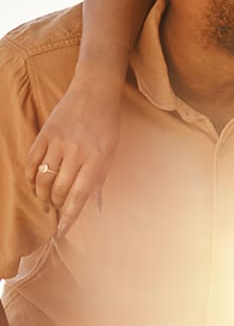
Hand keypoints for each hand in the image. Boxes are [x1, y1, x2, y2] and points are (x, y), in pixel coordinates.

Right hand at [26, 81, 121, 237]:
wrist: (94, 93)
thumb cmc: (107, 126)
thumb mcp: (111, 153)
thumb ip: (99, 180)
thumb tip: (95, 208)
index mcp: (97, 161)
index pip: (80, 197)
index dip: (69, 217)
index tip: (60, 232)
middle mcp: (77, 154)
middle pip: (59, 190)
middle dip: (55, 205)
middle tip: (54, 211)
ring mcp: (58, 143)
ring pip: (43, 179)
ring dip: (42, 194)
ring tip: (45, 201)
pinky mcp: (45, 134)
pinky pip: (32, 161)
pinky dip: (31, 176)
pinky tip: (34, 183)